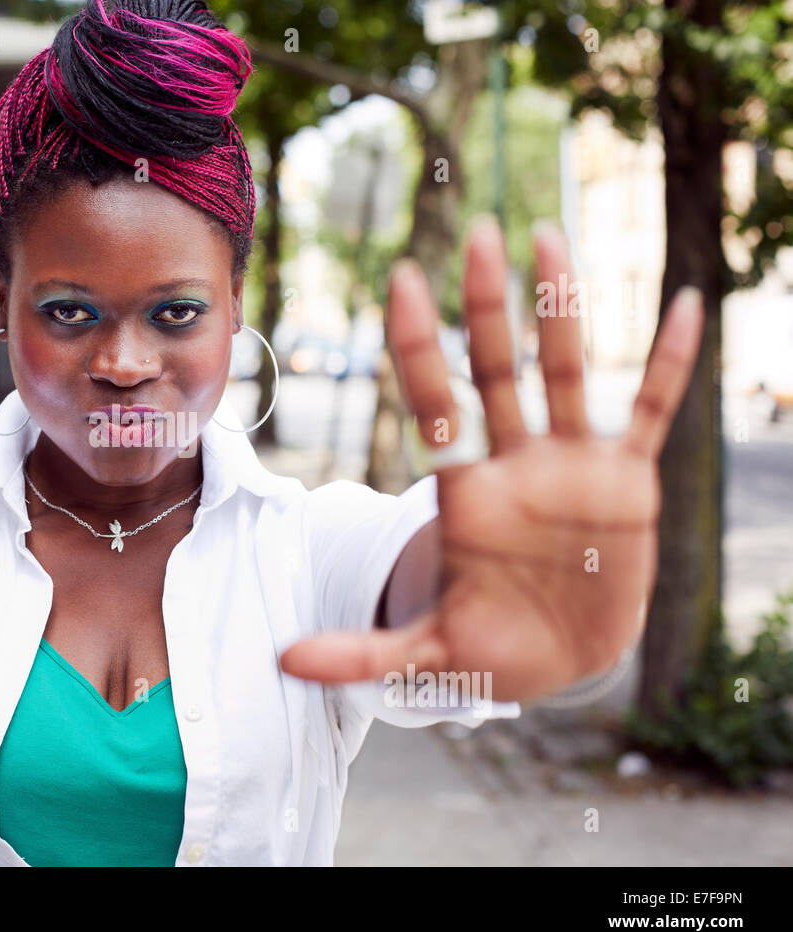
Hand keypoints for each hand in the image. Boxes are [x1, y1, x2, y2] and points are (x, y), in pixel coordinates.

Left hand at [279, 216, 704, 703]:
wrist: (562, 657)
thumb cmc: (492, 645)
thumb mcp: (430, 654)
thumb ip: (363, 654)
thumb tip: (285, 664)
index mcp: (464, 492)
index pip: (433, 403)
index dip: (418, 345)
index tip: (402, 278)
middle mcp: (514, 462)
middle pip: (497, 369)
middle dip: (489, 305)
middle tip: (479, 232)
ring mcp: (571, 464)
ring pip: (567, 372)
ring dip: (562, 309)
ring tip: (551, 238)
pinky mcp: (627, 481)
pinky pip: (650, 409)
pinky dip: (667, 362)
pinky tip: (682, 304)